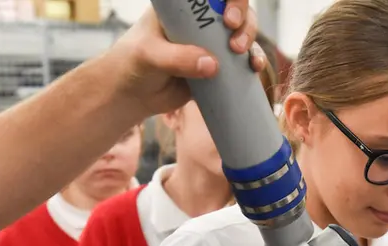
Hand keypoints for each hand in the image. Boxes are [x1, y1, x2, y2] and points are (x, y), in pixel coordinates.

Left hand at [106, 1, 265, 116]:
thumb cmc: (134, 64)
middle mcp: (201, 21)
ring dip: (250, 40)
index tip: (228, 16)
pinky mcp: (218, 65)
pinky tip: (254, 67)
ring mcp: (211, 43)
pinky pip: (242, 60)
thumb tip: (213, 65)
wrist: (134, 95)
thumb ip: (178, 59)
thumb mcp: (150, 56)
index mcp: (182, 7)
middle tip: (235, 42)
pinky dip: (252, 61)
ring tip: (243, 54)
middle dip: (244, 21)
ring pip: (243, 32)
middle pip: (235, 10)